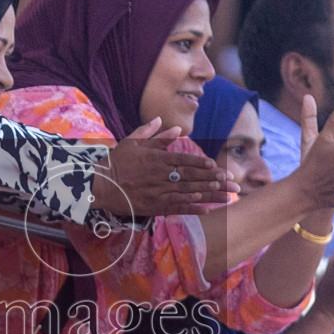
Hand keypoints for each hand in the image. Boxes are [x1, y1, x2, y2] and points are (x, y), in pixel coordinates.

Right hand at [95, 117, 236, 216]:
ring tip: (228, 196)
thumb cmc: (116, 162)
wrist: (99, 185)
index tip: (216, 166)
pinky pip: (177, 207)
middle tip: (234, 183)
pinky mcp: (153, 206)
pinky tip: (208, 209)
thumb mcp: (132, 142)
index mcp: (156, 159)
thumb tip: (170, 124)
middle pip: (192, 177)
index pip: (183, 160)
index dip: (201, 164)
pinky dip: (193, 208)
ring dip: (210, 195)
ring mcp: (157, 192)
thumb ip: (153, 133)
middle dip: (215, 180)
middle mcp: (159, 176)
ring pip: (189, 193)